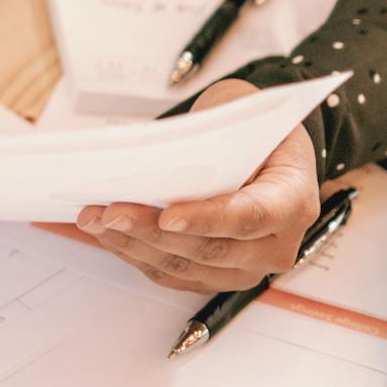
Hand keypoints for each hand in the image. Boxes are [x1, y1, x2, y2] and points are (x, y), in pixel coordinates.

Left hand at [53, 80, 322, 293]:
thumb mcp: (241, 111)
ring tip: (93, 218)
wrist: (262, 148)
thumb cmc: (254, 128)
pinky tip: (103, 233)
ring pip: (183, 266)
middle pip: (210, 249)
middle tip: (109, 211)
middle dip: (151, 231)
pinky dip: (132, 252)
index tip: (168, 215)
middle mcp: (275, 245)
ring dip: (132, 244)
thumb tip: (156, 156)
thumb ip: (212, 133)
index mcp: (293, 201)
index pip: (250, 216)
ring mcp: (245, 267)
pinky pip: (170, 272)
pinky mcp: (215, 276)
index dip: (207, 219)